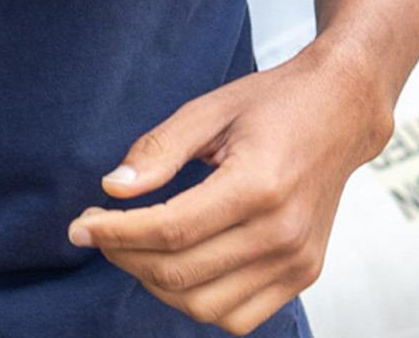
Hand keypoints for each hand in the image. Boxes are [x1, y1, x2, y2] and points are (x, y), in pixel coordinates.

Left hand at [66, 45, 391, 334]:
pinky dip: (199, 303)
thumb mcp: (209, 108)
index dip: (116, 232)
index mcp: (258, 185)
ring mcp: (297, 262)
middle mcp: (282, 233)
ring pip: (207, 307)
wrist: (339, 113)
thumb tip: (112, 188)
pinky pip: (240, 317)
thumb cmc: (271, 103)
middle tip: (98, 230)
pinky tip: (177, 267)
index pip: (171, 229)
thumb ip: (159, 149)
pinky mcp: (304, 275)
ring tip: (133, 249)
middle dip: (126, 257)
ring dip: (157, 285)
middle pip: (182, 272)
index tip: (79, 224)